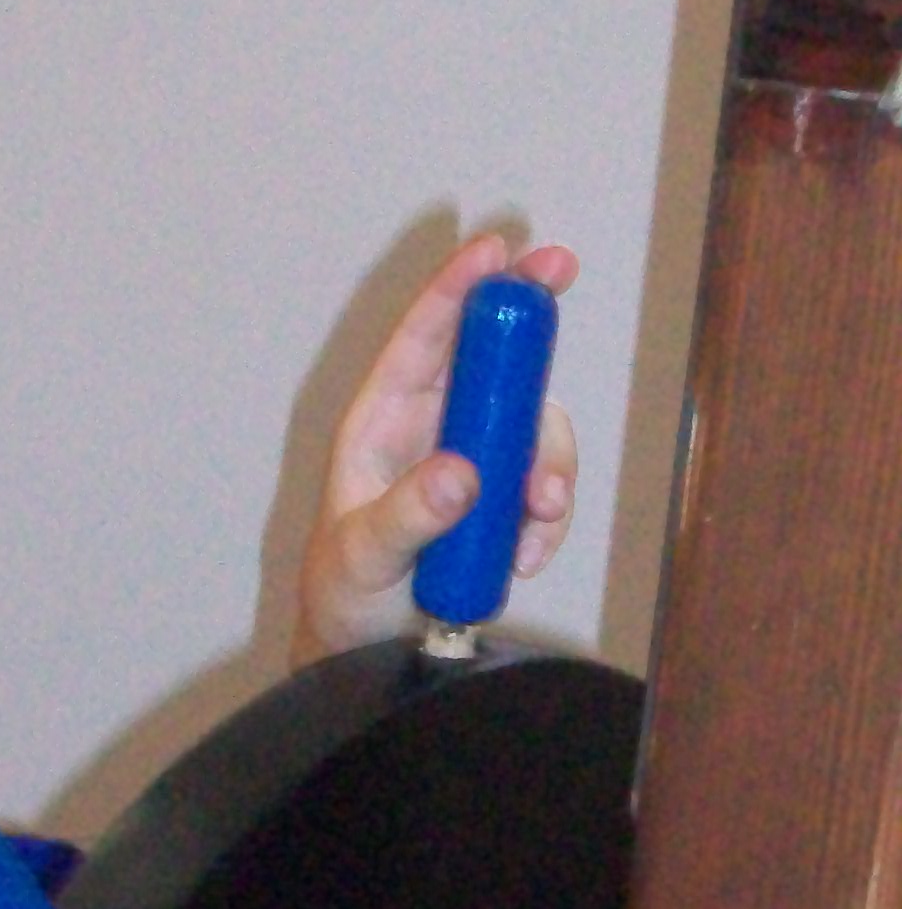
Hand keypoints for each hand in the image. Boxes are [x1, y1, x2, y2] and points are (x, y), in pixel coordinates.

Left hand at [293, 232, 577, 657]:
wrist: (369, 662)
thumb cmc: (345, 599)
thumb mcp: (364, 560)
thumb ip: (409, 518)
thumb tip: (463, 472)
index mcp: (380, 424)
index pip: (421, 340)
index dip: (457, 287)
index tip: (496, 247)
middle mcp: (430, 430)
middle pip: (490, 355)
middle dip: (528, 314)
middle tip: (562, 267)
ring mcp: (472, 462)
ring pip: (532, 421)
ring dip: (548, 460)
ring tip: (536, 519)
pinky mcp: (503, 502)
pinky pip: (545, 484)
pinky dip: (549, 516)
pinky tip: (524, 557)